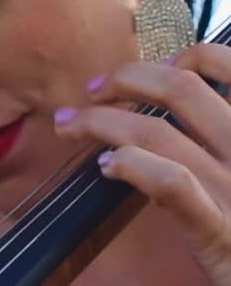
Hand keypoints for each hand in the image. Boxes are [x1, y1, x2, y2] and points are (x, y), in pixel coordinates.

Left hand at [54, 44, 230, 285]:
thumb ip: (222, 138)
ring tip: (70, 125)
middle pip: (181, 89)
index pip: (228, 63)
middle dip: (126, 79)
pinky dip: (131, 164)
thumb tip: (171, 112)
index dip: (184, 54)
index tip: (153, 71)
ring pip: (158, 133)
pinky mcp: (218, 230)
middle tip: (94, 90)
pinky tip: (106, 165)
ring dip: (101, 122)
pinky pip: (170, 182)